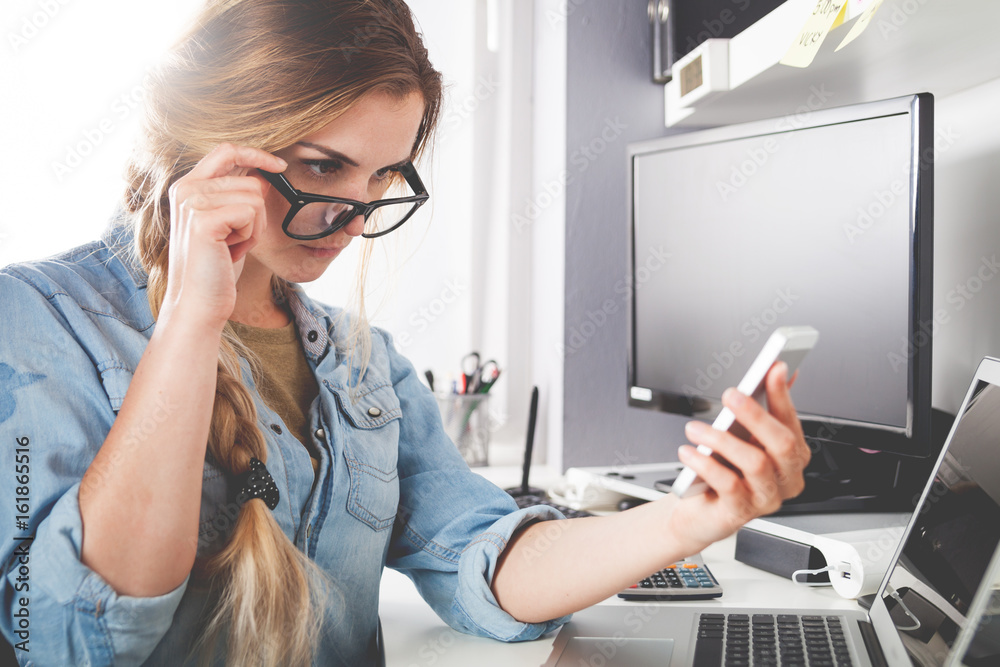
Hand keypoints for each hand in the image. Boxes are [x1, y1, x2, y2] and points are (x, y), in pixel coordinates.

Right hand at [161, 143, 286, 328]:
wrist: (198, 304)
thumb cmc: (216, 268)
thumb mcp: (230, 225)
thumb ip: (238, 196)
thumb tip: (264, 175)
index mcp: (188, 186)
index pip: (226, 151)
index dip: (256, 154)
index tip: (279, 165)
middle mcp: (186, 189)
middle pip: (251, 182)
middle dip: (256, 215)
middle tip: (236, 240)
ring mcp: (192, 202)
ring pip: (255, 198)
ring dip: (253, 227)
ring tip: (231, 246)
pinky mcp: (203, 219)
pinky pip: (251, 213)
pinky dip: (250, 236)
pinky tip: (231, 251)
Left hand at [664, 362, 810, 553]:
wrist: (701, 513)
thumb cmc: (725, 471)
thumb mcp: (742, 438)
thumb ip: (761, 408)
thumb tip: (776, 370)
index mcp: (792, 456)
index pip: (791, 421)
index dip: (783, 395)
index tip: (773, 368)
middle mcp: (786, 477)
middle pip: (783, 443)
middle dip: (756, 414)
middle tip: (731, 395)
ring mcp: (767, 498)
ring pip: (755, 462)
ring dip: (722, 439)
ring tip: (695, 428)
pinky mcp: (742, 512)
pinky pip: (728, 484)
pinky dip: (706, 464)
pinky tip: (689, 452)